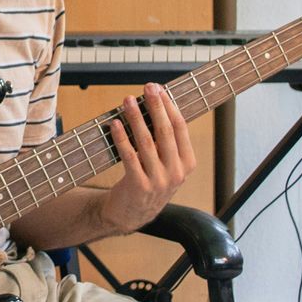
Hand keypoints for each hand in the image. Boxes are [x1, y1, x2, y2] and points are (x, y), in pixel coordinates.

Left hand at [101, 82, 195, 232]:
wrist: (132, 214)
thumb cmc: (149, 182)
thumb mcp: (166, 165)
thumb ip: (166, 142)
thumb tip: (156, 105)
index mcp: (187, 163)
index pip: (180, 128)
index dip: (170, 107)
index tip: (160, 89)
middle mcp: (176, 172)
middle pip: (165, 132)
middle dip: (156, 106)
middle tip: (147, 87)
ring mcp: (158, 180)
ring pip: (147, 142)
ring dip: (136, 118)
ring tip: (127, 100)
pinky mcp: (138, 186)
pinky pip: (129, 156)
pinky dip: (121, 138)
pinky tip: (115, 124)